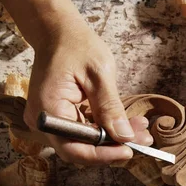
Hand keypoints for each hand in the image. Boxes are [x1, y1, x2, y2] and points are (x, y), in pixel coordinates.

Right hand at [23, 16, 151, 164]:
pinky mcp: (60, 117)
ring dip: (112, 139)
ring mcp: (50, 120)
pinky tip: (126, 123)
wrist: (57, 31)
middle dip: (112, 147)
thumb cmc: (75, 45)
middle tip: (142, 139)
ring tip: (139, 128)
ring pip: (84, 142)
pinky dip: (104, 129)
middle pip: (79, 149)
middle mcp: (44, 121)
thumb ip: (110, 107)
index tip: (129, 151)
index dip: (103, 155)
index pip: (74, 148)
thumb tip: (125, 136)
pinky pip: (83, 131)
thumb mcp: (99, 73)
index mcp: (48, 110)